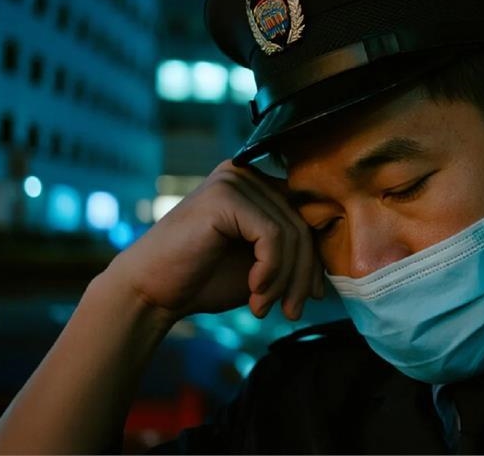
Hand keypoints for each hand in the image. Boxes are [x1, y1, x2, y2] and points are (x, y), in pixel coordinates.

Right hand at [105, 160, 322, 322]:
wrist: (151, 292)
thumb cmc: (204, 279)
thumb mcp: (262, 264)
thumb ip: (292, 252)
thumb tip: (332, 259)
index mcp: (257, 185)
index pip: (305, 217)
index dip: (313, 260)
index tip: (310, 297)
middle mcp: (246, 174)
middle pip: (301, 225)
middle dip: (302, 275)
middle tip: (291, 311)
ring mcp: (234, 181)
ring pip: (290, 233)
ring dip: (284, 280)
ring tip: (264, 307)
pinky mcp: (225, 196)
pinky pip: (272, 236)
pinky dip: (270, 270)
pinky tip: (254, 292)